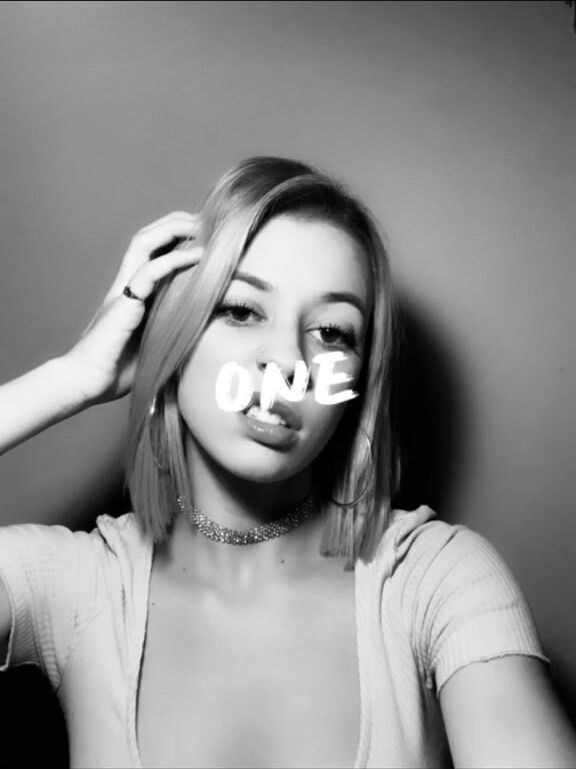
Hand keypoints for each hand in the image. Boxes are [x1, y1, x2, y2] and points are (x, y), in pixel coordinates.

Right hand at [60, 211, 201, 405]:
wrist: (85, 383)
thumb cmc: (116, 372)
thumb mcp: (154, 346)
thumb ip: (172, 332)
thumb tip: (203, 334)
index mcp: (131, 294)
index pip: (151, 252)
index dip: (173, 238)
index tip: (202, 236)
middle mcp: (126, 285)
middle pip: (146, 238)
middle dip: (175, 223)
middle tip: (204, 221)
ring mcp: (123, 291)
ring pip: (144, 243)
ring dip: (173, 229)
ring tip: (200, 226)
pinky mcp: (124, 303)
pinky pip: (150, 271)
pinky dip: (175, 260)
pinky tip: (198, 256)